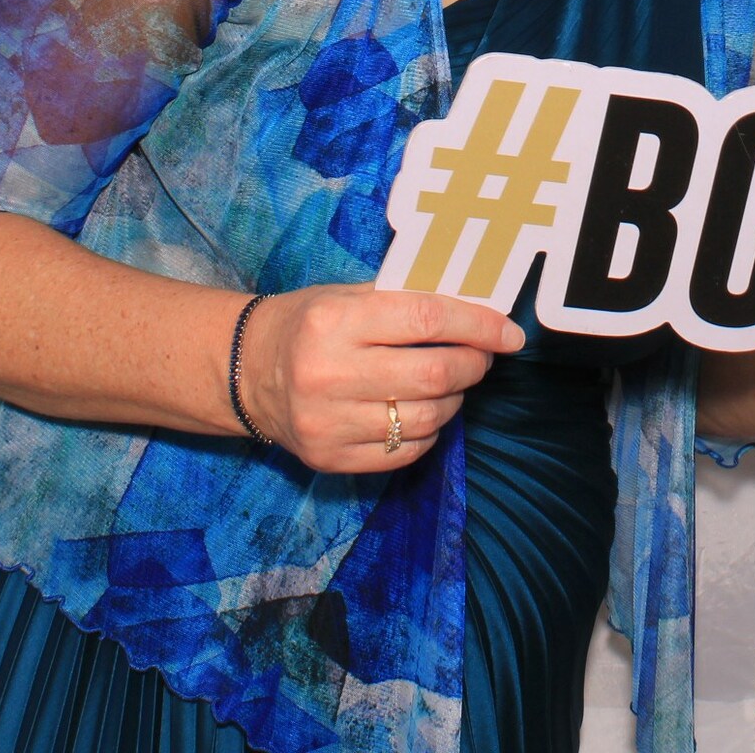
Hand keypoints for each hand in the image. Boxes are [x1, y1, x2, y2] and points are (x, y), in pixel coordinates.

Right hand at [237, 284, 522, 472]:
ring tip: (453, 382)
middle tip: (482, 356)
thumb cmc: (308, 324)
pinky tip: (424, 411)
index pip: (427, 319)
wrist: (245, 372)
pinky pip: (407, 452)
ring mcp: (328, 423)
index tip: (508, 333)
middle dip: (474, 364)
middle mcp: (328, 373)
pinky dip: (430, 430)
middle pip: (434, 374)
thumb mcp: (347, 296)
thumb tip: (479, 306)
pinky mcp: (330, 458)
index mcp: (335, 321)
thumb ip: (406, 300)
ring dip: (456, 399)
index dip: (478, 325)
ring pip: (427, 417)